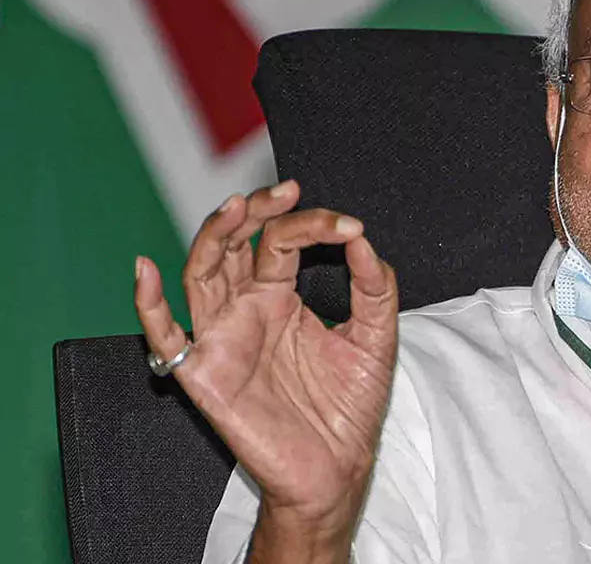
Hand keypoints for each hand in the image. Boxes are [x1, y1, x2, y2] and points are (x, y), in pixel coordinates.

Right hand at [134, 180, 398, 536]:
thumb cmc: (349, 407)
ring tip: (236, 207)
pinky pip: (164, 336)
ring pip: (201, 272)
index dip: (312, 224)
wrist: (337, 468)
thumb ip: (375, 289)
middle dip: (254, 211)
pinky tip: (145, 270)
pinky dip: (148, 303)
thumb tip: (364, 241)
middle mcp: (247, 309)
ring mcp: (222, 336)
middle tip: (284, 193)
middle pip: (234, 244)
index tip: (349, 226)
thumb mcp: (376, 339)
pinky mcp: (204, 371)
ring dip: (212, 236)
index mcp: (282, 297)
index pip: (282, 240)